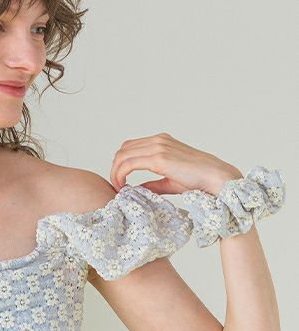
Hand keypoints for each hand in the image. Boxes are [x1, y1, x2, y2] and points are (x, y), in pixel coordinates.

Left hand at [110, 132, 242, 195]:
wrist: (216, 178)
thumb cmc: (198, 181)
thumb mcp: (169, 180)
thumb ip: (152, 183)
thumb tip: (136, 190)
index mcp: (162, 141)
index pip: (130, 147)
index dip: (121, 164)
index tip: (120, 182)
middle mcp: (159, 140)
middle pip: (123, 150)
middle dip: (115, 168)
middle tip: (117, 186)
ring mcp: (159, 147)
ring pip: (123, 155)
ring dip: (115, 172)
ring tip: (119, 188)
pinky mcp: (159, 158)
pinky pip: (129, 164)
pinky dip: (120, 175)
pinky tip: (123, 187)